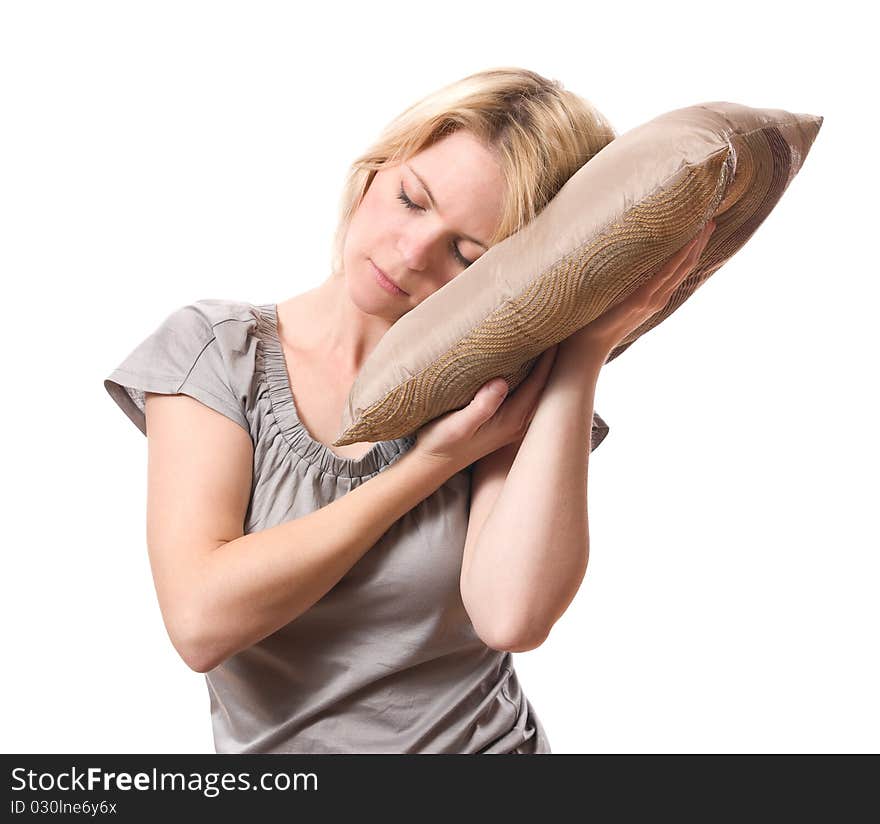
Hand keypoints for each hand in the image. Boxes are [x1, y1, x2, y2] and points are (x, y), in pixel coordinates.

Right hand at [413, 344, 559, 470]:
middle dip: (552, 359)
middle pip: (545, 386)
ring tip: (546, 340)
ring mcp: (513, 423)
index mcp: (511, 419)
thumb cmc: (441, 443)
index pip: (538, 383)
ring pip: (537, 390)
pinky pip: (526, 394)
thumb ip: (480, 407)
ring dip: (543, 367)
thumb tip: (502, 382)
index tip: (554, 332)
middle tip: (557, 329)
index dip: (548, 357)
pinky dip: (531, 376)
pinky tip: (526, 362)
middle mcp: (518, 422)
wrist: (432, 464)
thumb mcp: (457, 426)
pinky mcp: (504, 421)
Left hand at [563, 220, 716, 361]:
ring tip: (706, 225)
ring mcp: (651, 299)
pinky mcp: (640, 299)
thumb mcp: (616, 301)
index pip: (680, 270)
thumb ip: (624, 288)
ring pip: (681, 268)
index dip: (693, 250)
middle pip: (686, 266)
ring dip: (695, 245)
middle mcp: (658, 298)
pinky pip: (664, 275)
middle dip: (700, 243)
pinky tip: (687, 242)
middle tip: (712, 220)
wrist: (588, 346)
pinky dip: (677, 257)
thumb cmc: (596, 323)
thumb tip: (620, 267)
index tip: (703, 230)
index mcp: (654, 297)